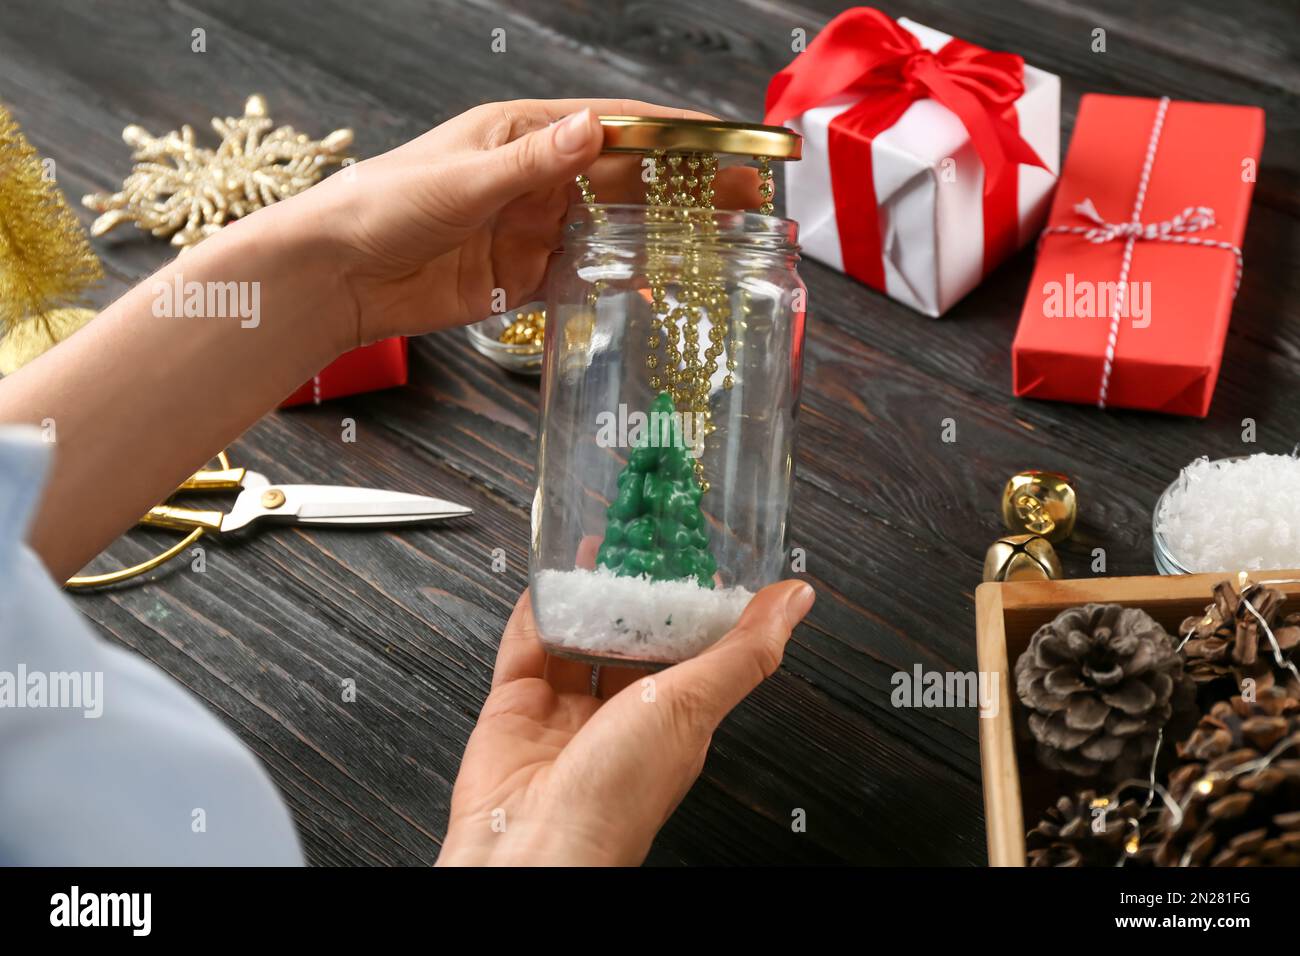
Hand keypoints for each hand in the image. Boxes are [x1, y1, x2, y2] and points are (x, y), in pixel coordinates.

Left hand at [290, 98, 760, 346]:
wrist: (337, 275)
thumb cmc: (382, 204)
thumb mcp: (462, 178)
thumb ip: (532, 162)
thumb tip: (592, 129)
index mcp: (523, 133)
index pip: (617, 127)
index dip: (676, 134)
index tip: (729, 139)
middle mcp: (536, 177)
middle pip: (628, 178)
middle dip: (687, 185)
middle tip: (747, 197)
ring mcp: (534, 227)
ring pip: (615, 227)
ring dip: (665, 233)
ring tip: (722, 242)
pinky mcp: (523, 275)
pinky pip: (585, 275)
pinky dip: (621, 281)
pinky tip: (660, 287)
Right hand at [436, 579, 814, 865]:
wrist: (534, 845)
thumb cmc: (619, 796)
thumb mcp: (697, 706)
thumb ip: (745, 649)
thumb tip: (797, 601)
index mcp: (672, 718)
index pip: (689, 648)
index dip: (692, 603)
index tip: (696, 556)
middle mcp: (620, 715)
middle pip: (628, 639)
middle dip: (633, 592)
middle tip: (639, 540)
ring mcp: (565, 711)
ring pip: (577, 637)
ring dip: (585, 594)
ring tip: (595, 544)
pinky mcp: (515, 706)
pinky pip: (525, 646)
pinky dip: (534, 611)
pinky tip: (546, 578)